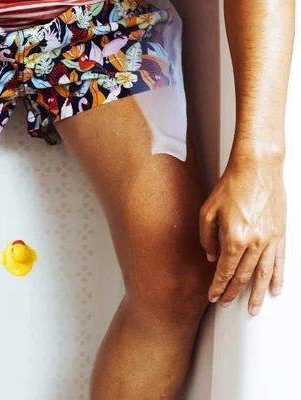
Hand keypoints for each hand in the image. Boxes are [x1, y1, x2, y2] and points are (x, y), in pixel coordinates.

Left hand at [200, 153, 285, 315]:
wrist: (258, 168)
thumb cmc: (231, 186)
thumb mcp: (207, 211)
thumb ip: (206, 238)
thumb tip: (211, 258)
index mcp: (234, 238)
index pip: (224, 270)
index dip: (218, 286)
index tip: (213, 297)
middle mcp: (254, 242)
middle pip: (243, 275)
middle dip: (233, 292)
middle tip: (226, 304)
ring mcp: (270, 239)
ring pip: (264, 274)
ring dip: (257, 293)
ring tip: (253, 309)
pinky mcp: (280, 233)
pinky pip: (280, 261)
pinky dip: (278, 277)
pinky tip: (276, 290)